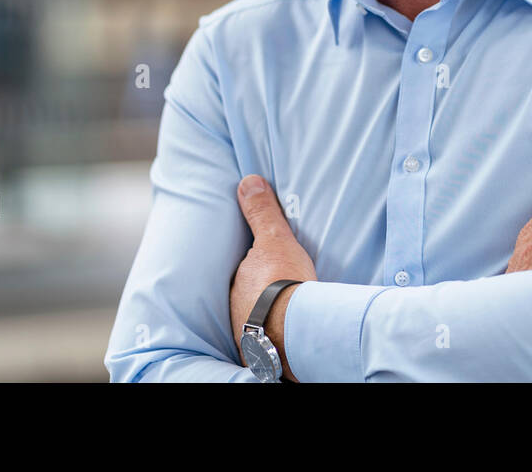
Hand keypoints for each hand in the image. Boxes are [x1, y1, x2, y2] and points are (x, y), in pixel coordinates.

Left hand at [230, 174, 317, 379]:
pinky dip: (278, 330)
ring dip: (270, 311)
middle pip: (249, 293)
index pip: (245, 270)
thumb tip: (247, 182)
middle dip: (262, 291)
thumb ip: (262, 213)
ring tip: (289, 311)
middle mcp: (236, 307)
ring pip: (257, 315)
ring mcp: (248, 330)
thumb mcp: (275, 239)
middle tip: (283, 288)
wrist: (295, 329)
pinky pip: (270, 335)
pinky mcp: (264, 349)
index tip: (272, 268)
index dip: (258, 267)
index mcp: (238, 282)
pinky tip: (291, 329)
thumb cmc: (284, 281)